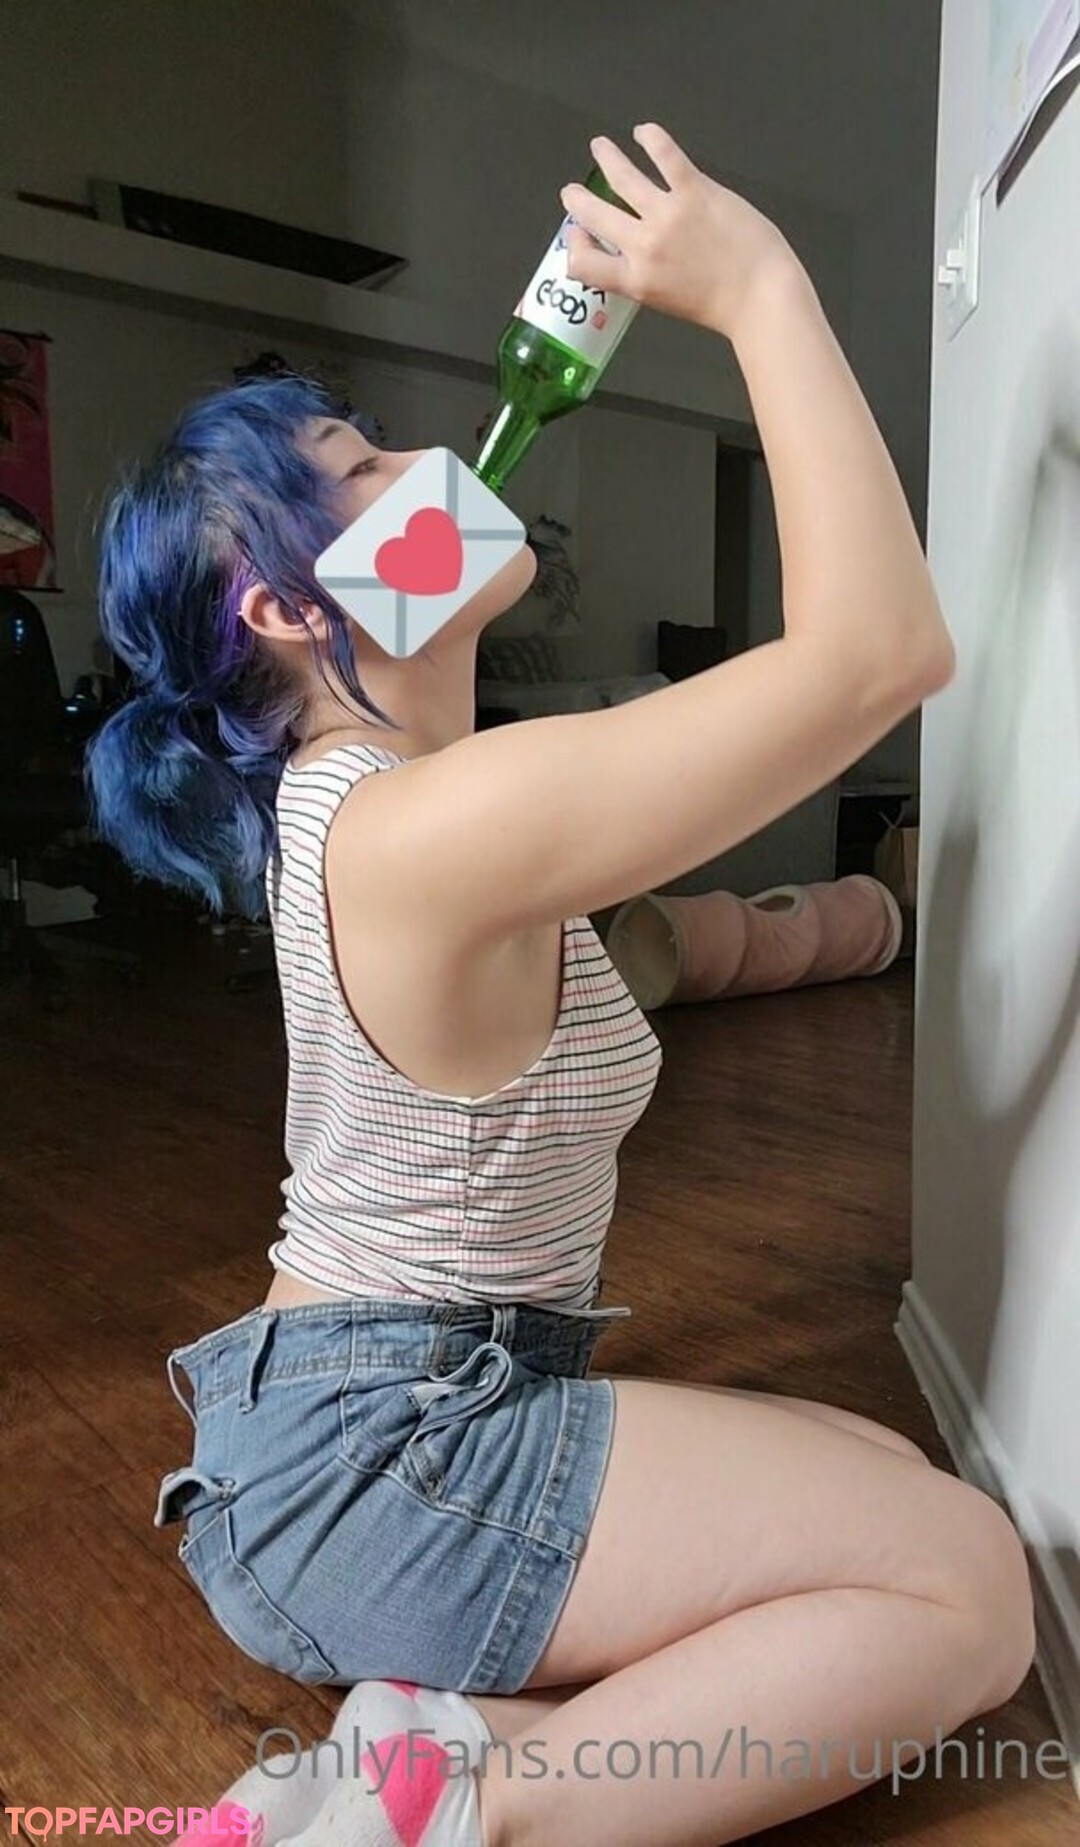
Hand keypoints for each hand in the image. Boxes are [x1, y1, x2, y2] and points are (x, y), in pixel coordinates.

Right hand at [560, 123, 801, 342]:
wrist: (760, 296)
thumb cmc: (722, 306)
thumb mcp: (667, 301)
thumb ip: (645, 276)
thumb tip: (635, 254)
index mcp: (636, 279)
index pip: (583, 264)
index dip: (574, 247)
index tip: (578, 236)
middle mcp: (644, 246)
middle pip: (594, 215)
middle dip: (577, 200)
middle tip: (573, 191)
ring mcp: (668, 214)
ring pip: (622, 177)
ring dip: (606, 157)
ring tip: (600, 146)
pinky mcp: (695, 191)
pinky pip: (665, 155)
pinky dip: (650, 137)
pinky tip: (644, 131)